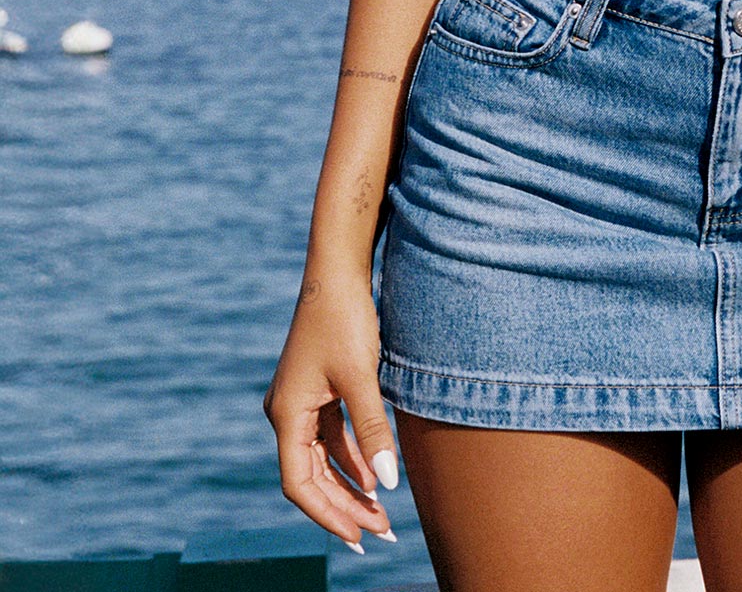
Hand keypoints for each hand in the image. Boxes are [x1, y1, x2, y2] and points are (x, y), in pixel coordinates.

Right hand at [263, 278, 398, 553]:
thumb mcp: (361, 377)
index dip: (329, 514)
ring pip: (322, 460)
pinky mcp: (317, 390)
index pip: (300, 483)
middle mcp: (286, 413)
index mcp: (286, 414)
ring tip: (381, 515)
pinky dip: (350, 458)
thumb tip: (387, 484)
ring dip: (349, 486)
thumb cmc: (345, 319)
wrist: (339, 272)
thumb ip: (372, 431)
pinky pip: (330, 437)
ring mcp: (300, 402)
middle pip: (311, 477)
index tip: (359, 537)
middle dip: (343, 507)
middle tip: (380, 533)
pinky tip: (373, 477)